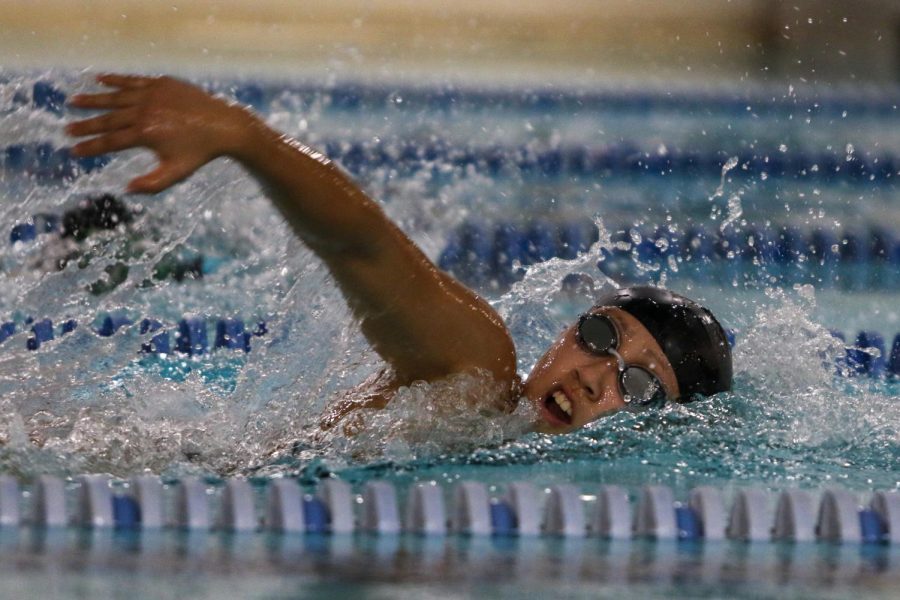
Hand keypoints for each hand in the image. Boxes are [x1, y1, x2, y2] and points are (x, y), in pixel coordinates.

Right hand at [67, 74, 251, 193]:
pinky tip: (99, 79)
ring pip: (116, 96)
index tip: (74, 150)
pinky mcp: (160, 83)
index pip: (111, 142)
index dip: (91, 147)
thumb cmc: (200, 152)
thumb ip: (152, 184)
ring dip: (94, 100)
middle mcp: (144, 111)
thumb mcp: (176, 172)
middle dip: (86, 125)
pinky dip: (115, 80)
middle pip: (108, 119)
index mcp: (146, 134)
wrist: (223, 125)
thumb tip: (127, 189)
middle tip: (67, 129)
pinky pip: (132, 81)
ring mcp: (152, 94)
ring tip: (74, 102)